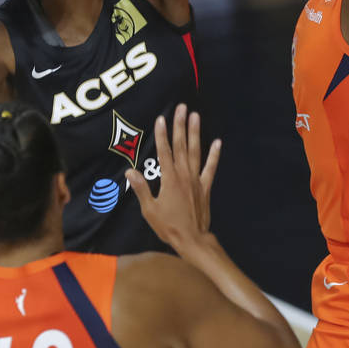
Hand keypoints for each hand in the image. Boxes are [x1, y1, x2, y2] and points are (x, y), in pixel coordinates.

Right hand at [126, 104, 221, 249]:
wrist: (193, 239)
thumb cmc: (168, 226)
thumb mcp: (149, 210)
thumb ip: (142, 189)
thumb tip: (130, 172)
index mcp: (169, 179)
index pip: (164, 152)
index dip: (162, 135)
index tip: (161, 119)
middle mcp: (184, 175)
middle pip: (181, 146)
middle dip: (180, 126)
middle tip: (181, 108)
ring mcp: (196, 180)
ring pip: (195, 152)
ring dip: (195, 133)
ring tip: (196, 116)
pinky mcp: (205, 187)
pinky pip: (210, 168)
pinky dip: (214, 155)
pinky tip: (217, 142)